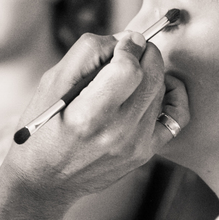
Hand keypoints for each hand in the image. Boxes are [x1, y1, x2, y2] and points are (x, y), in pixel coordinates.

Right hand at [2, 31, 190, 204]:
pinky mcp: (145, 153)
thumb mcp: (50, 85)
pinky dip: (171, 94)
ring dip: (150, 72)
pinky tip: (155, 88)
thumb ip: (87, 54)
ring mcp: (135, 146)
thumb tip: (126, 39)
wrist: (44, 180)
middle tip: (129, 50)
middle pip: (152, 74)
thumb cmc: (42, 129)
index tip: (120, 43)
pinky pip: (176, 115)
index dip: (128, 46)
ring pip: (161, 89)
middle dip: (144, 53)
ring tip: (129, 74)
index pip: (129, 68)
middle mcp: (117, 133)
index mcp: (88, 117)